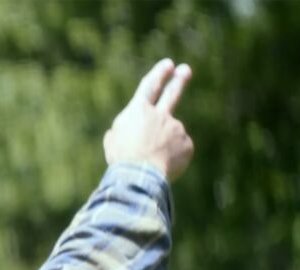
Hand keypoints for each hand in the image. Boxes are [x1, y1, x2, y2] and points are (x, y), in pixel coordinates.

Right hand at [103, 58, 193, 181]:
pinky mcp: (187, 144)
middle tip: (185, 70)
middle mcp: (160, 115)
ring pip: (170, 137)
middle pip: (172, 94)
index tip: (168, 64)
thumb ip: (122, 130)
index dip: (158, 74)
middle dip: (179, 81)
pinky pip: (178, 151)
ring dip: (162, 147)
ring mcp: (176, 128)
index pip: (149, 86)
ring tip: (150, 162)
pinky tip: (161, 166)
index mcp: (138, 111)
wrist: (139, 175)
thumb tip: (127, 132)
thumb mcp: (113, 141)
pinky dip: (171, 158)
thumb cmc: (121, 158)